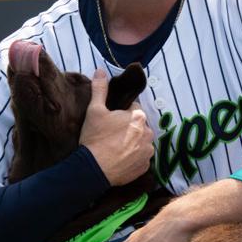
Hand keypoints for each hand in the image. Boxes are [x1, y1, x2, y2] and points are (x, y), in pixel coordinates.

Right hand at [80, 69, 154, 185]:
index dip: (120, 114)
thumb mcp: (94, 110)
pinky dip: (132, 157)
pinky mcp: (144, 167)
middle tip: (110, 135)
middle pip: (138, 126)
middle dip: (127, 128)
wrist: (93, 169)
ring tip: (114, 148)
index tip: (109, 121)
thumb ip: (100, 89)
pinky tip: (119, 159)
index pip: (132, 109)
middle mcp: (148, 133)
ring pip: (140, 142)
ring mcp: (148, 152)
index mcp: (139, 117)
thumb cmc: (95, 138)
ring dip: (131, 143)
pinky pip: (140, 158)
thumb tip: (101, 71)